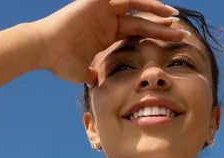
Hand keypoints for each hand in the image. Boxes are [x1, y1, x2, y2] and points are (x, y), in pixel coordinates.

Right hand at [28, 0, 187, 84]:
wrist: (43, 49)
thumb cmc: (60, 62)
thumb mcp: (82, 72)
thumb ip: (92, 75)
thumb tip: (96, 84)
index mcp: (106, 34)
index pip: (137, 32)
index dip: (155, 34)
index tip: (174, 41)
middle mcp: (106, 19)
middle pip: (141, 20)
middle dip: (161, 25)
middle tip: (180, 31)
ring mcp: (101, 8)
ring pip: (134, 4)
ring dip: (154, 9)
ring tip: (172, 16)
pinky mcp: (95, 0)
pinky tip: (154, 3)